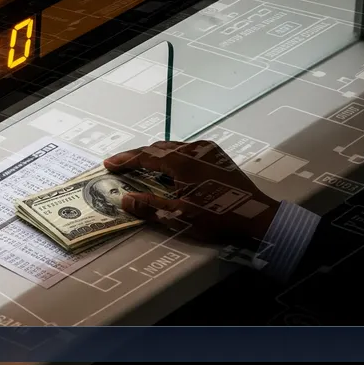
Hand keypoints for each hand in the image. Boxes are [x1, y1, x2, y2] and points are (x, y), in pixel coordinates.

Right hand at [104, 140, 279, 248]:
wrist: (255, 214)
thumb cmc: (217, 217)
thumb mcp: (180, 215)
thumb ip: (150, 206)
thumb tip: (124, 199)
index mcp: (182, 161)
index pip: (146, 156)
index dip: (125, 161)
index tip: (108, 165)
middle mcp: (193, 149)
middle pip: (157, 149)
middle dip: (137, 157)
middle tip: (120, 166)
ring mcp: (207, 150)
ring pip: (172, 148)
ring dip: (154, 157)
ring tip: (140, 167)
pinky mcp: (216, 155)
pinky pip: (186, 151)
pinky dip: (170, 157)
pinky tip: (168, 170)